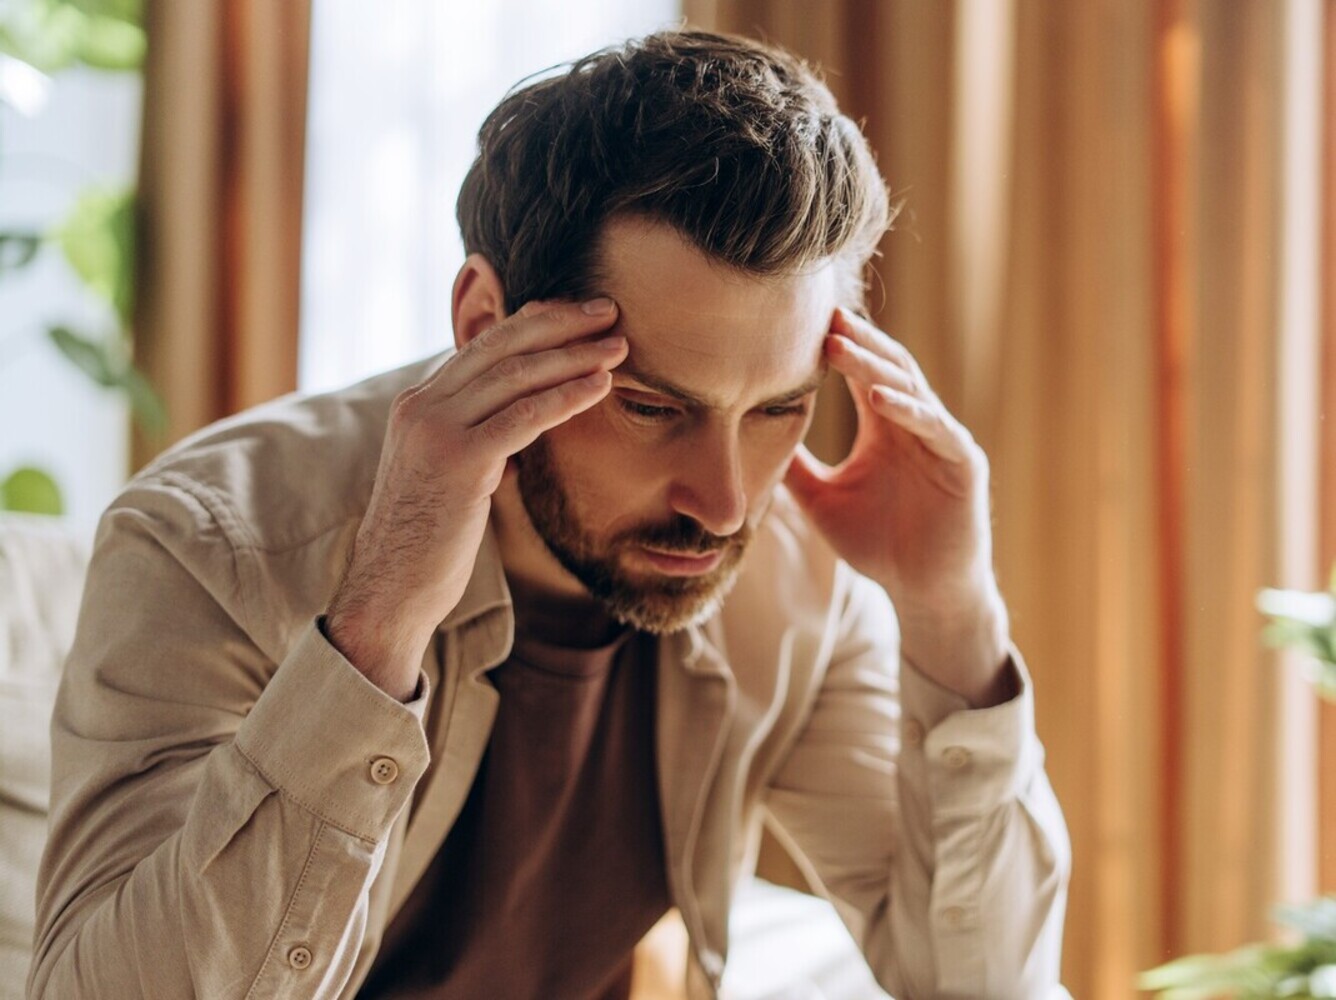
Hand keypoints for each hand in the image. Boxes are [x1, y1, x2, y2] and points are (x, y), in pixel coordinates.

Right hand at [325, 299, 626, 699]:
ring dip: (574, 356)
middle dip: (560, 323)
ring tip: (618, 346)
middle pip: (501, 346)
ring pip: (516, 375)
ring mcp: (436, 430)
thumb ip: (475, 439)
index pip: (482, 346)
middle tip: (608, 311)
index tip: (576, 314)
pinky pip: (524, 417)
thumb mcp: (447, 475)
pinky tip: (601, 387)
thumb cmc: (427, 541)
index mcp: (417, 404)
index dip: (533, 323)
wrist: (390, 590)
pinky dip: (567, 396)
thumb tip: (518, 421)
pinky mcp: (458, 461)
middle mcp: (421, 406)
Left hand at [785, 308, 1009, 703]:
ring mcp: (942, 440)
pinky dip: (909, 411)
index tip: (802, 324)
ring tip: (840, 346)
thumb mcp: (822, 501)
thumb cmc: (879, 545)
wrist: (923, 592)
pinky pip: (936, 429)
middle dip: (856, 342)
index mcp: (885, 425)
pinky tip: (879, 399)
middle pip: (886, 368)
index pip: (861, 372)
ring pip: (909, 389)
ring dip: (874, 366)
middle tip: (822, 316)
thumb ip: (795, 469)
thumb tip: (750, 441)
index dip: (838, 347)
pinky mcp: (964, 464)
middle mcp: (916, 423)